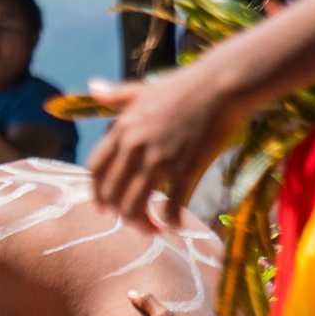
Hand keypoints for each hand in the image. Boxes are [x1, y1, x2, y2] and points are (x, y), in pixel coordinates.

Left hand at [85, 67, 239, 225]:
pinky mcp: (185, 168)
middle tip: (133, 223)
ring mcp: (158, 159)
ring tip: (152, 230)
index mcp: (121, 130)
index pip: (95, 170)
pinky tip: (176, 226)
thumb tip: (93, 86)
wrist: (222, 84)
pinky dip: (170, 221)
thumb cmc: (184, 86)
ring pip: (134, 204)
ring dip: (140, 224)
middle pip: (112, 193)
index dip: (96, 193)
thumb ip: (116, 95)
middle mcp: (133, 147)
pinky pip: (170, 205)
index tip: (103, 208)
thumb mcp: (142, 89)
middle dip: (118, 214)